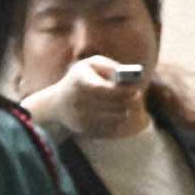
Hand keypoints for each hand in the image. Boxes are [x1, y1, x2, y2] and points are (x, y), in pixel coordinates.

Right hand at [22, 55, 147, 138]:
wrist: (57, 103)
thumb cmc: (81, 78)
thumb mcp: (92, 65)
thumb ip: (110, 66)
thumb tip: (129, 75)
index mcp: (79, 81)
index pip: (103, 89)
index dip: (122, 91)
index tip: (136, 90)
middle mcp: (77, 100)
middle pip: (113, 104)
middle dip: (128, 100)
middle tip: (136, 96)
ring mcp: (79, 116)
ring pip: (115, 117)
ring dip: (125, 110)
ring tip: (125, 104)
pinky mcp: (84, 129)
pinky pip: (110, 128)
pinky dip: (117, 121)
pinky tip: (115, 113)